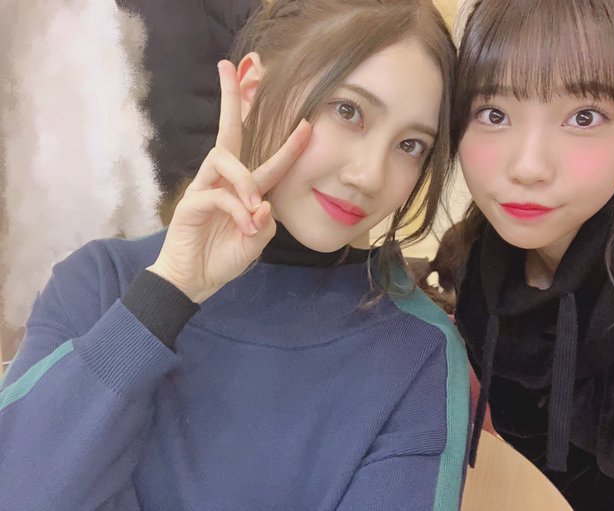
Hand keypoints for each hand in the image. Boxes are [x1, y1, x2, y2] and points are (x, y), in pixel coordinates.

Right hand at [147, 60, 310, 303]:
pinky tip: (243, 226)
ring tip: (255, 205)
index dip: (289, 145)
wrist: (195, 281)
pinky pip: (216, 195)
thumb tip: (263, 205)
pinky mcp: (190, 203)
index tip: (307, 123)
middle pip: (227, 133)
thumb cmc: (225, 258)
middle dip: (230, 99)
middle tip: (228, 67)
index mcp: (245, 191)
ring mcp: (205, 189)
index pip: (268, 161)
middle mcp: (224, 182)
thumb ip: (264, 223)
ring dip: (244, 179)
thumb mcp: (256, 242)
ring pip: (222, 158)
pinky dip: (235, 210)